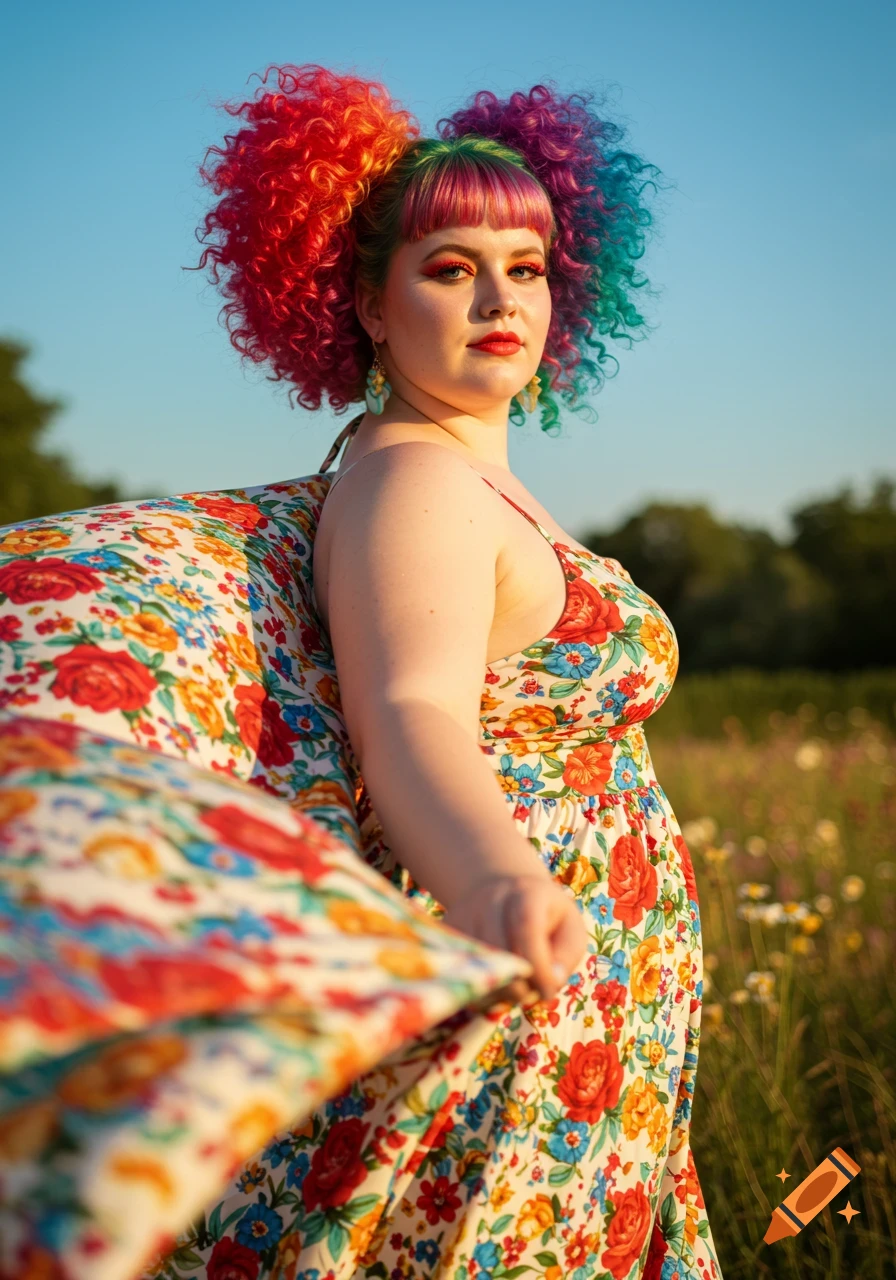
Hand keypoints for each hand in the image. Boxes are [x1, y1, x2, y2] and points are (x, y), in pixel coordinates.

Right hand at [441, 871, 589, 1004]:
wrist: (505, 892)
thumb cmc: (546, 917)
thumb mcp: (569, 928)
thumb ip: (565, 956)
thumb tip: (549, 982)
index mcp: (527, 893)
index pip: (526, 927)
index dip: (537, 965)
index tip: (548, 991)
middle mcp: (491, 898)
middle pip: (496, 948)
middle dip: (517, 986)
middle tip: (530, 997)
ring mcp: (464, 912)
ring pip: (475, 963)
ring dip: (497, 990)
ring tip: (515, 990)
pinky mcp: (447, 929)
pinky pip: (457, 969)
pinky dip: (478, 988)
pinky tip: (495, 986)